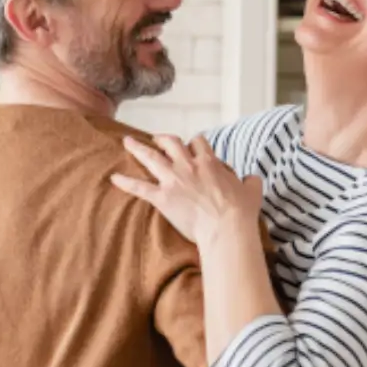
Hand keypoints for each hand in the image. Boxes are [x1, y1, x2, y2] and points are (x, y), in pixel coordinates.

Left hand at [110, 134, 263, 243]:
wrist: (225, 227)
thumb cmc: (240, 211)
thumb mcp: (252, 190)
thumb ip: (250, 181)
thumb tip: (252, 178)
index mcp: (209, 162)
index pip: (198, 142)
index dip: (193, 144)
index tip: (190, 147)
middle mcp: (188, 165)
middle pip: (171, 143)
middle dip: (162, 139)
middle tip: (156, 139)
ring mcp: (173, 180)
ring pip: (151, 157)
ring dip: (137, 148)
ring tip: (127, 142)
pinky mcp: (162, 197)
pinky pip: (139, 187)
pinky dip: (125, 182)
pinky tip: (113, 178)